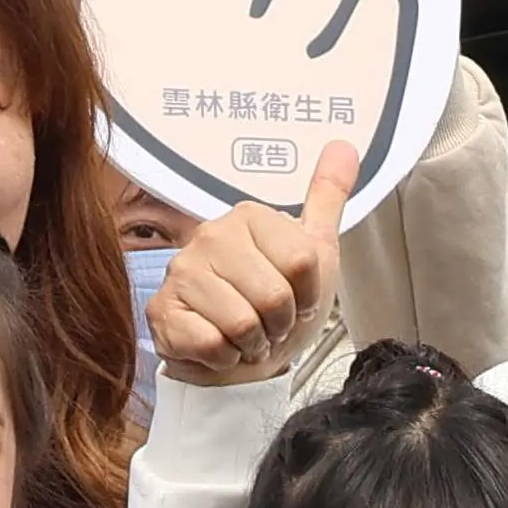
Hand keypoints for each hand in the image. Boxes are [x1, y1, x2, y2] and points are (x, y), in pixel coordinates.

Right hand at [153, 136, 358, 389]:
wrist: (240, 360)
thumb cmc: (277, 311)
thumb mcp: (315, 254)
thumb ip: (327, 200)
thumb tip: (344, 147)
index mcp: (249, 217)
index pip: (301, 261)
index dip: (307, 294)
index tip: (297, 299)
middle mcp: (211, 236)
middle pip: (274, 295)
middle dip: (280, 322)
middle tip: (270, 321)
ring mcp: (182, 272)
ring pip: (242, 322)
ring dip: (253, 341)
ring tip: (246, 333)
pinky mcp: (162, 310)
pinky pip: (211, 343)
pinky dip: (224, 356)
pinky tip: (220, 345)